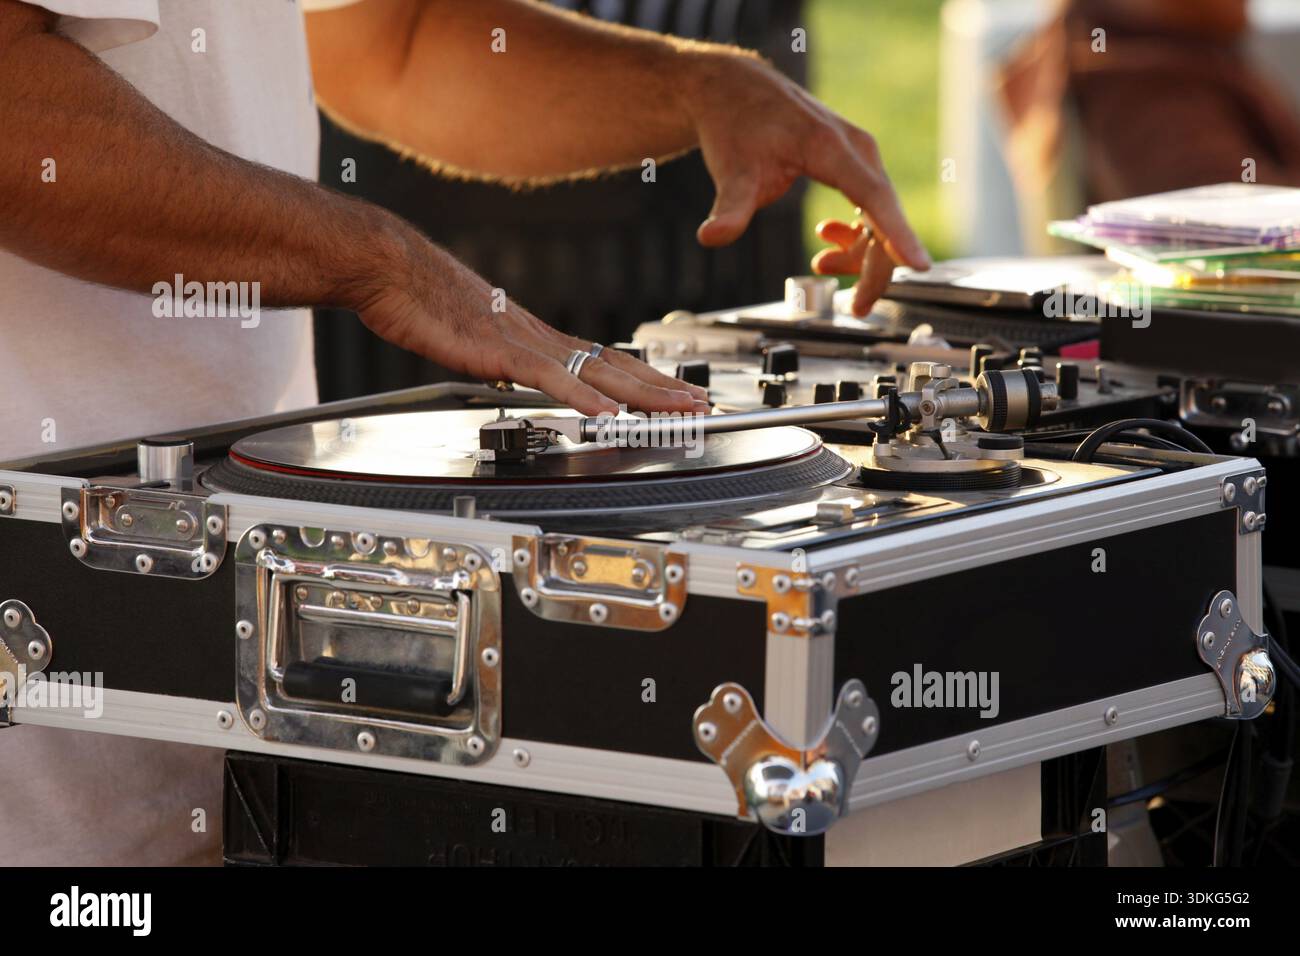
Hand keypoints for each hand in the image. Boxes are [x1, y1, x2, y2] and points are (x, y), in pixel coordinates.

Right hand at [354, 235, 709, 416]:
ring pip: (597, 372)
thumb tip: (513, 376)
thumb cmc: (421, 299)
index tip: (676, 392)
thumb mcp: (472, 337)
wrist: (390, 267)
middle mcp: (540, 337)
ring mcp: (524, 343)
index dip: (645, 378)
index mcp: (536, 336)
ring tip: (679, 409)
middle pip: (616, 366)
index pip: (605, 360)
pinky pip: (549, 378)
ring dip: (642, 393)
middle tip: (701, 404)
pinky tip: (606, 415)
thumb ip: (500, 358)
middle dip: (662, 388)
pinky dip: (582, 397)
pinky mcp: (499, 350)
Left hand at [680, 52, 929, 313]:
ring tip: (821, 265)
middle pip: (884, 218)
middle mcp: (856, 150)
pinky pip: (869, 208)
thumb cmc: (737, 126)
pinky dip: (853, 235)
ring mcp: (859, 157)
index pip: (873, 198)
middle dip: (875, 268)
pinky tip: (825, 244)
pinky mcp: (853, 164)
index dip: (896, 235)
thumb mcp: (731, 170)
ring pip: (879, 217)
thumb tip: (711, 237)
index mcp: (831, 148)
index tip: (919, 265)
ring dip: (861, 254)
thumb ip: (729, 208)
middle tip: (858, 308)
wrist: (735, 92)